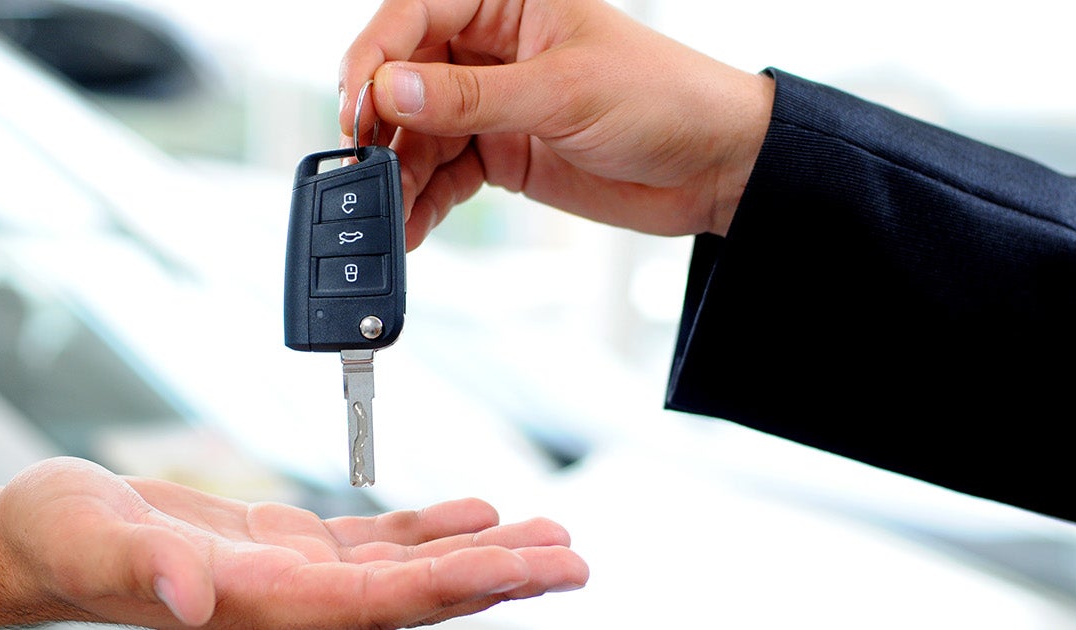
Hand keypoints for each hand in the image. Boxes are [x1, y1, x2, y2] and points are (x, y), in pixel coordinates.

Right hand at [0, 457, 587, 627]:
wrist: (45, 538)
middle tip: (575, 556)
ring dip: (480, 554)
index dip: (459, 586)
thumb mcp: (94, 544)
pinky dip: (428, 530)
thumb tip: (197, 601)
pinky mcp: (288, 551)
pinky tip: (473, 512)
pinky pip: (376, 546)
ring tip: (548, 536)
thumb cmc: (61, 543)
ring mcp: (296, 581)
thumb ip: (151, 571)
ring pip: (408, 572)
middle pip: (417, 598)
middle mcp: (293, 605)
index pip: (381, 606)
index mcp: (262, 608)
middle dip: (499, 578)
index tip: (529, 567)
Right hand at [339, 0, 774, 248]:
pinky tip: (412, 225)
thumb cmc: (664, 98)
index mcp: (507, 1)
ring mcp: (493, 102)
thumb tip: (392, 91)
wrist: (717, 168)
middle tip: (364, 165)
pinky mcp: (501, 151)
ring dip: (398, 173)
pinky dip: (424, 200)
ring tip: (386, 210)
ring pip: (418, 132)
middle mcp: (491, 47)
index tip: (358, 104)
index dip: (376, 56)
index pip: (415, 13)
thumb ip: (473, 97)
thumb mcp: (564, 92)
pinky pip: (444, 173)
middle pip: (404, 76)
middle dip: (381, 123)